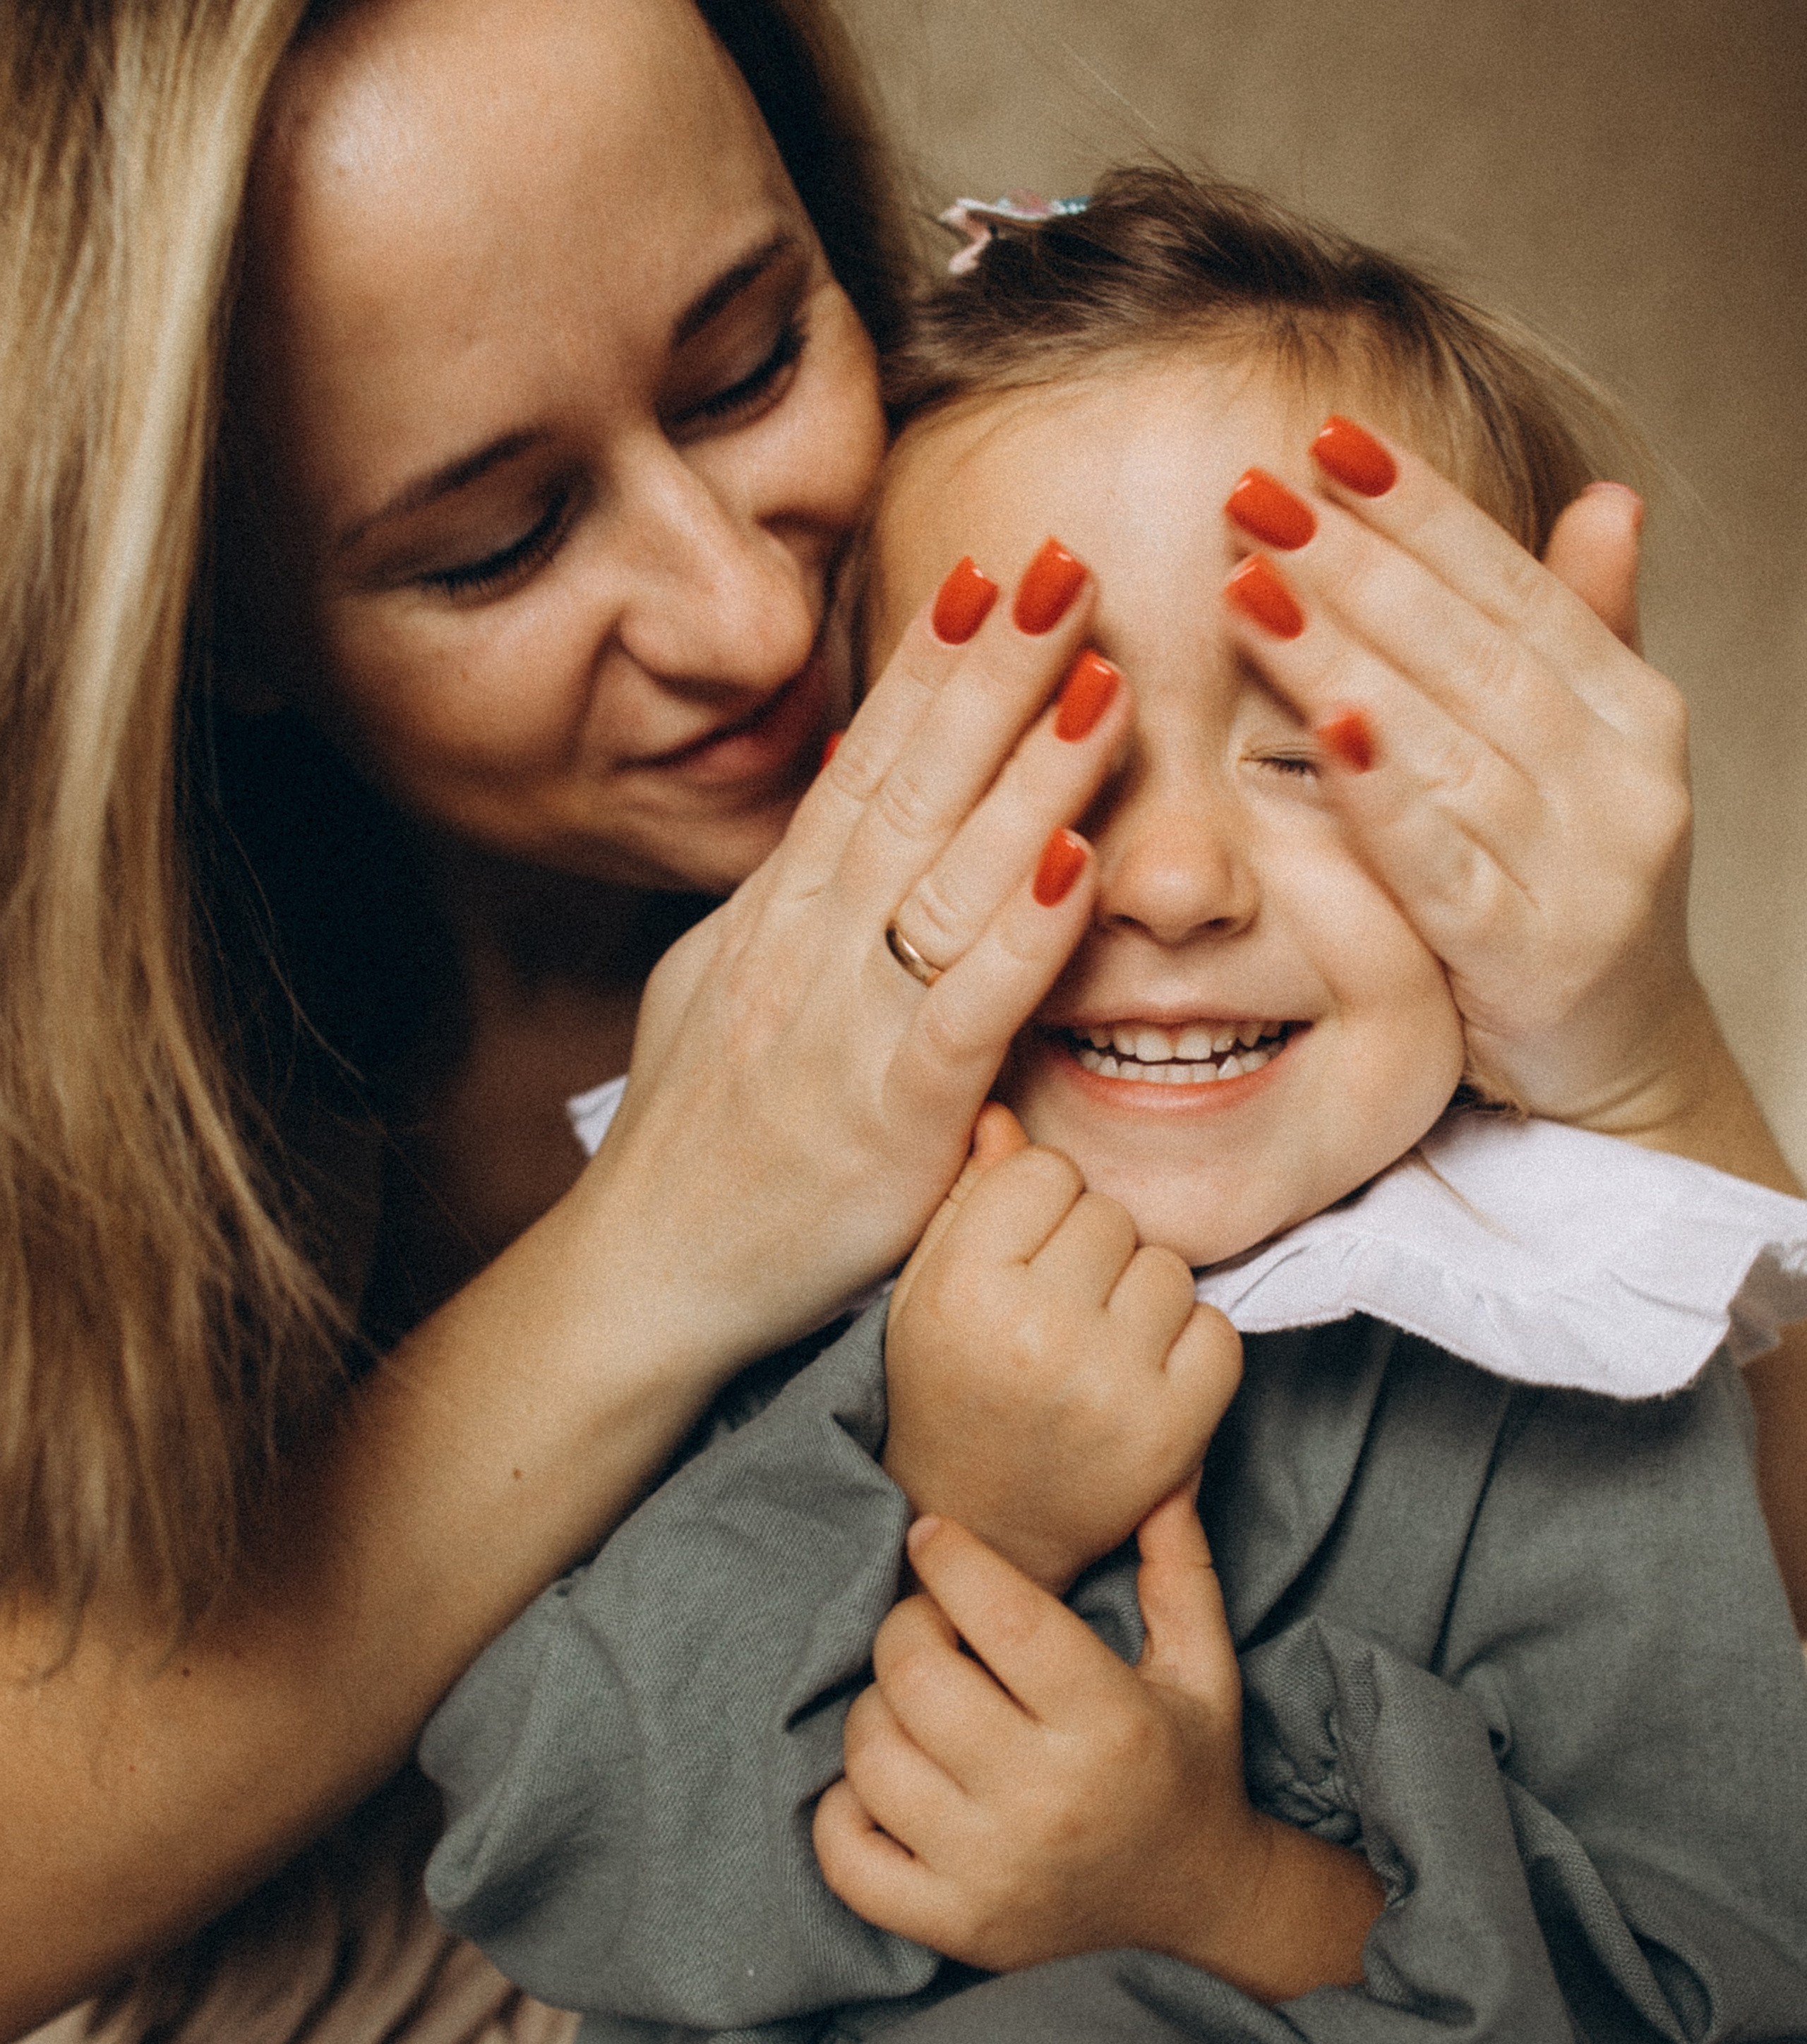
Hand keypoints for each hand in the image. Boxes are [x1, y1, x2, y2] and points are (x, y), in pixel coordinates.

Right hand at [598, 547, 1132, 1375]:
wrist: (652, 1275)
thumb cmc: (698, 1143)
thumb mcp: (716, 993)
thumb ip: (782, 905)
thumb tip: (836, 807)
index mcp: (775, 922)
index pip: (862, 769)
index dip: (928, 671)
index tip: (987, 576)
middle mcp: (808, 954)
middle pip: (910, 790)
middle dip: (989, 675)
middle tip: (1062, 567)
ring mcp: (846, 1031)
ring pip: (946, 878)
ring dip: (1028, 773)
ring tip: (1099, 677)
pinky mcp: (890, 1119)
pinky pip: (966, 1009)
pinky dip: (1022, 935)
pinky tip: (1077, 862)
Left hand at [814, 1500, 1382, 1997]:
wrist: (1199, 1913)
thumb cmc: (1191, 1773)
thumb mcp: (1204, 1669)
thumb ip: (1180, 1569)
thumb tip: (1167, 1473)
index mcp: (1109, 1723)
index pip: (1000, 1614)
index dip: (949, 1558)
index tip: (933, 1537)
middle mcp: (1045, 1798)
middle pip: (914, 1676)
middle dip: (907, 1627)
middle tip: (929, 1624)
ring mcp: (990, 1870)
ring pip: (870, 1756)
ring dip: (875, 1709)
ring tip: (913, 1701)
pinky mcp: (951, 1925)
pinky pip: (845, 1854)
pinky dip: (842, 1808)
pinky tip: (886, 1780)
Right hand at [883, 1126, 1241, 1595]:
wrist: (983, 1530)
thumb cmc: (949, 1396)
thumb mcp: (926, 1295)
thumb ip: (966, 1202)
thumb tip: (1003, 1115)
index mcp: (964, 1291)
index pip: (1045, 1170)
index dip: (1040, 1205)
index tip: (1024, 1254)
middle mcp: (1038, 1334)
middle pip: (1111, 1214)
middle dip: (1091, 1250)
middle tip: (1060, 1308)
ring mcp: (1114, 1385)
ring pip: (1168, 1267)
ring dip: (1142, 1296)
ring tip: (1098, 1344)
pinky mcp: (1174, 1429)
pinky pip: (1219, 1329)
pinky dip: (1190, 1346)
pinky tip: (1142, 1375)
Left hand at [1223, 425, 1697, 1130]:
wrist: (1618, 1063)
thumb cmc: (1569, 898)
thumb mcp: (1587, 763)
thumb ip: (1584, 635)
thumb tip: (1607, 496)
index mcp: (1631, 713)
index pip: (1515, 586)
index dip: (1424, 509)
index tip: (1329, 438)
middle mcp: (1624, 779)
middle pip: (1472, 648)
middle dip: (1359, 561)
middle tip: (1256, 490)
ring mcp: (1584, 868)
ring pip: (1451, 737)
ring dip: (1345, 656)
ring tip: (1252, 582)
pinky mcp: (1532, 954)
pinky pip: (1442, 859)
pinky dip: (1384, 793)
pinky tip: (1320, 730)